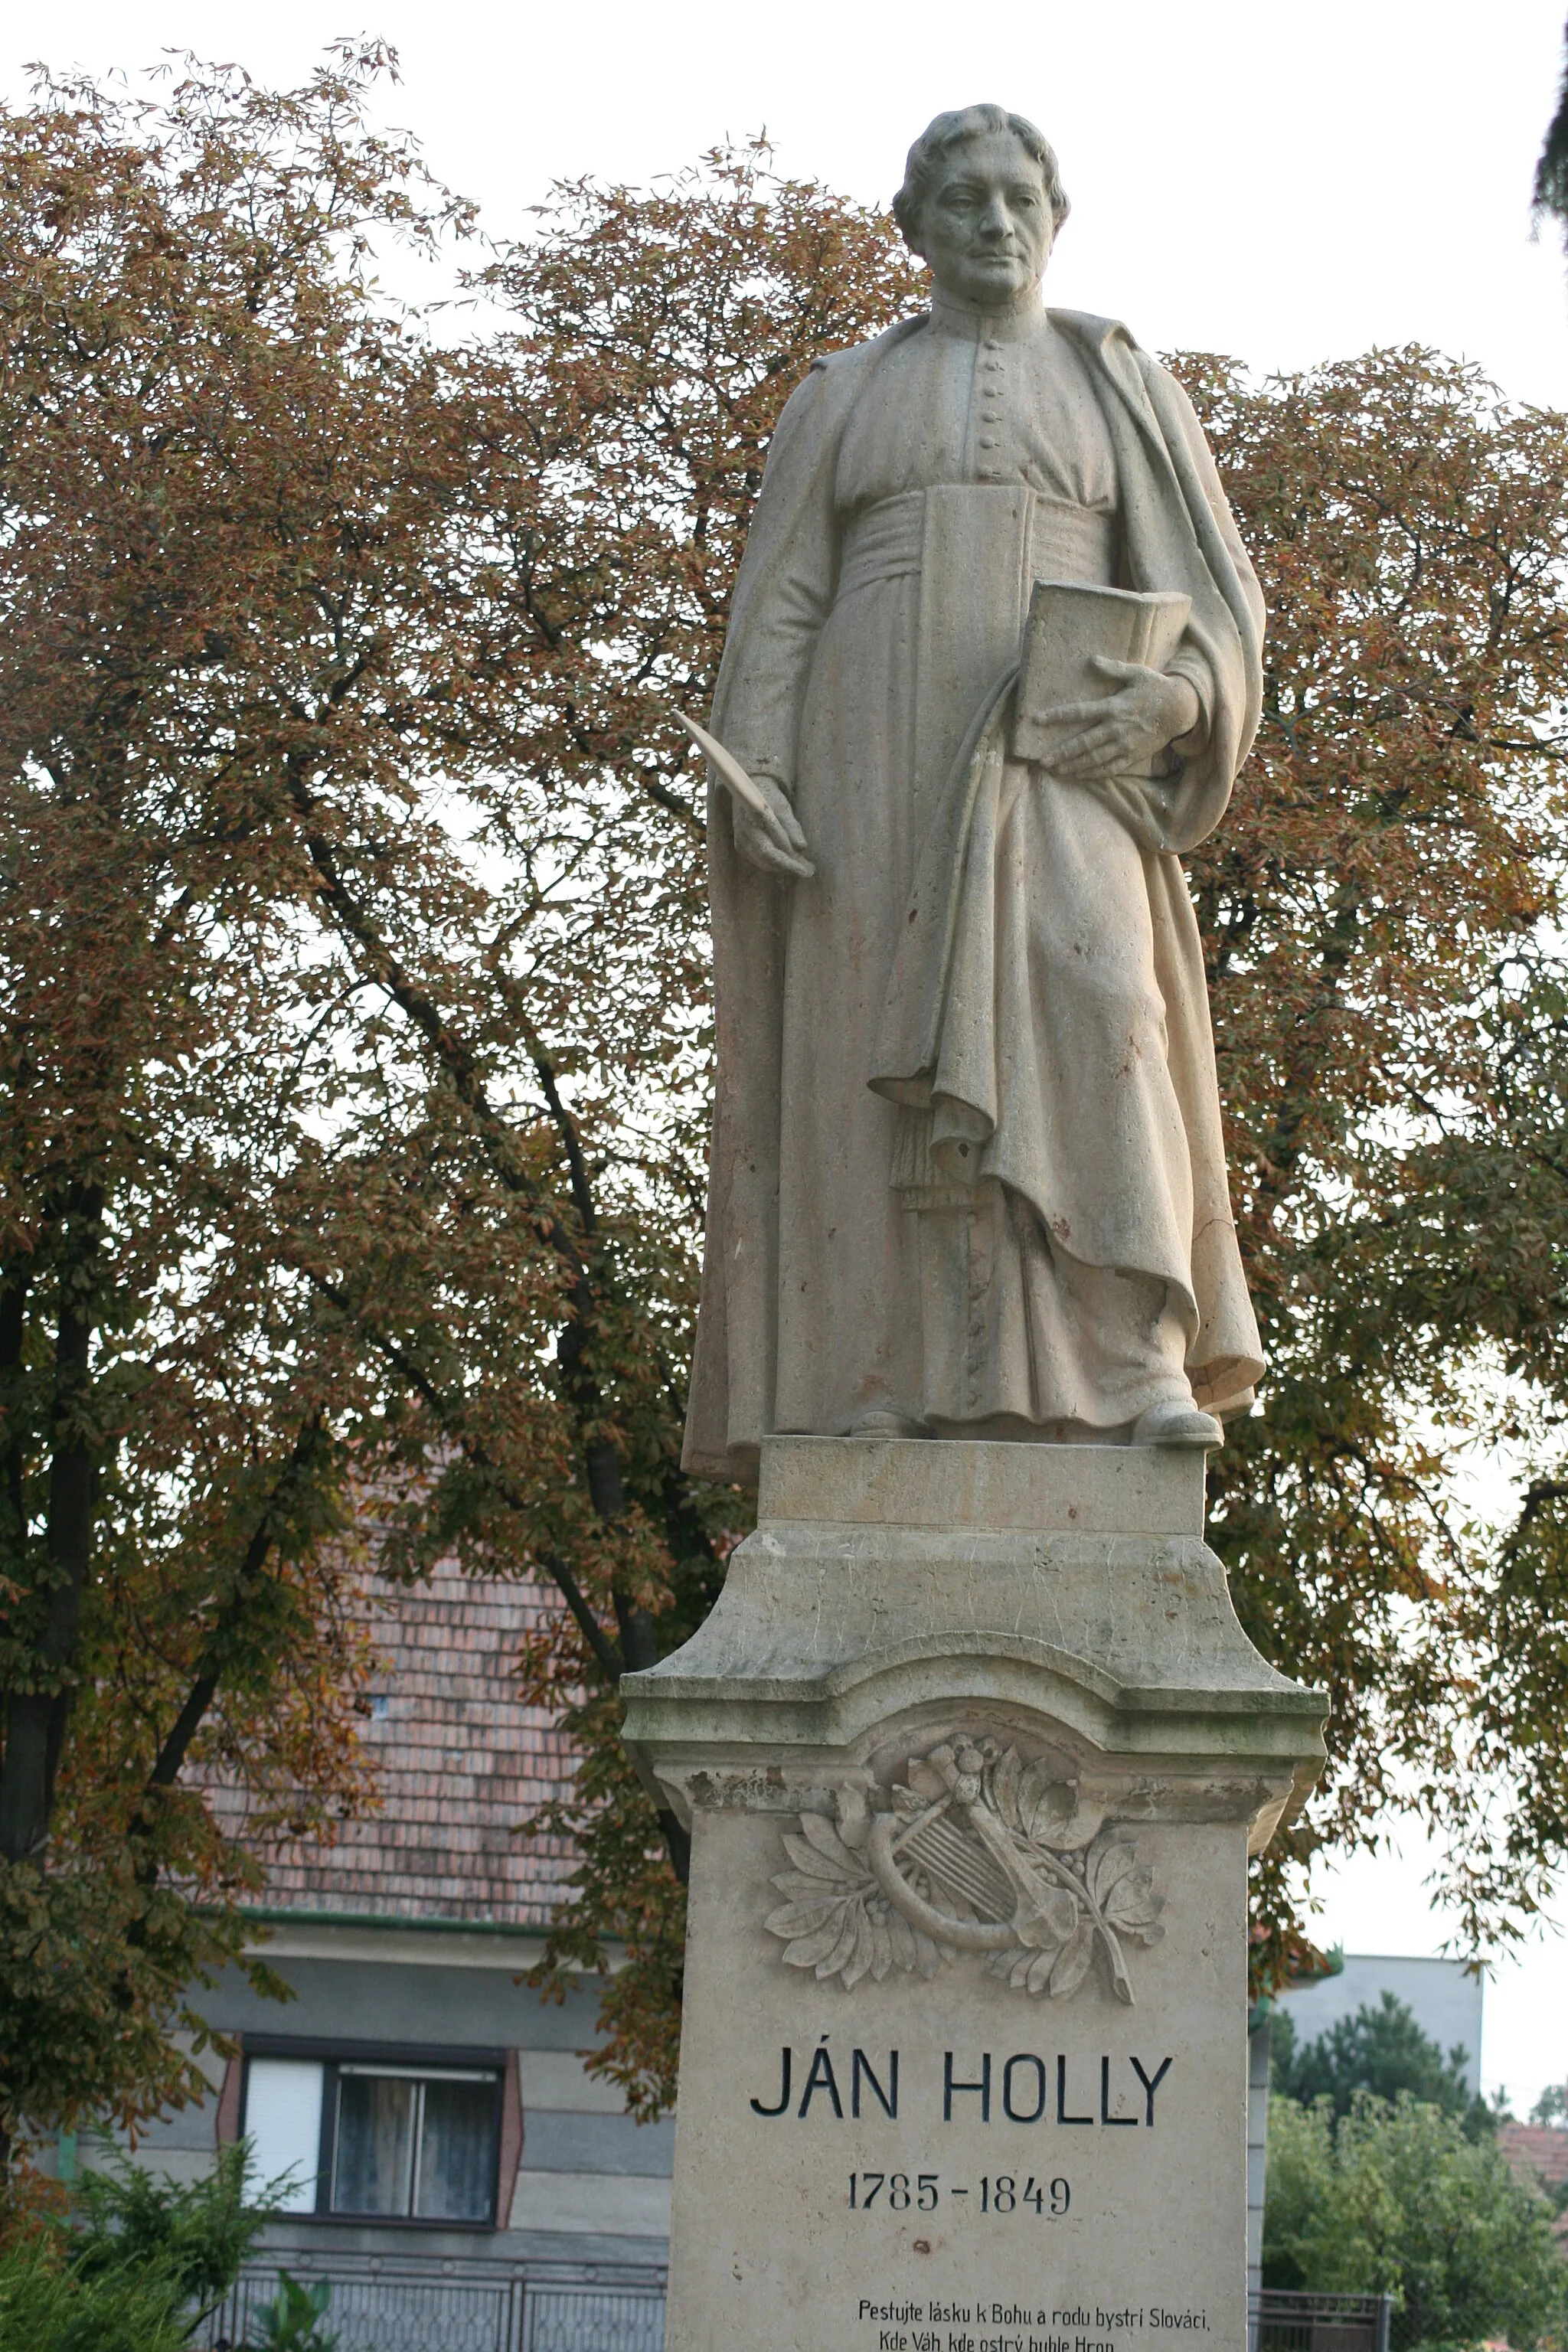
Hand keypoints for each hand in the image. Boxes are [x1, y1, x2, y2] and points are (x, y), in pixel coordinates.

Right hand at [732, 771, 814, 878]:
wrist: (750, 791)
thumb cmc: (770, 798)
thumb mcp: (784, 808)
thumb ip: (792, 827)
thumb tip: (802, 847)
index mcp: (753, 825)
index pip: (771, 852)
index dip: (789, 864)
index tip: (807, 871)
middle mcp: (744, 836)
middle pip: (767, 861)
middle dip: (789, 868)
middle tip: (809, 871)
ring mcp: (740, 842)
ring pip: (763, 863)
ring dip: (783, 868)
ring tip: (802, 868)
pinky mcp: (741, 846)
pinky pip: (759, 861)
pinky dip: (774, 864)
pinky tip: (788, 864)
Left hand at [1041, 658, 1199, 781]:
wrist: (1180, 710)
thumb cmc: (1155, 688)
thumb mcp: (1136, 673)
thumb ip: (1113, 668)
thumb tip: (1091, 659)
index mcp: (1114, 707)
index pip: (1080, 712)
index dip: (1057, 716)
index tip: (1037, 719)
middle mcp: (1116, 728)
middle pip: (1083, 743)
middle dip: (1062, 752)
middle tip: (1043, 761)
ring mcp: (1124, 744)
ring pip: (1094, 759)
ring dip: (1073, 766)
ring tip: (1056, 770)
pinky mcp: (1132, 755)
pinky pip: (1109, 768)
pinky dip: (1093, 773)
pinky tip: (1078, 776)